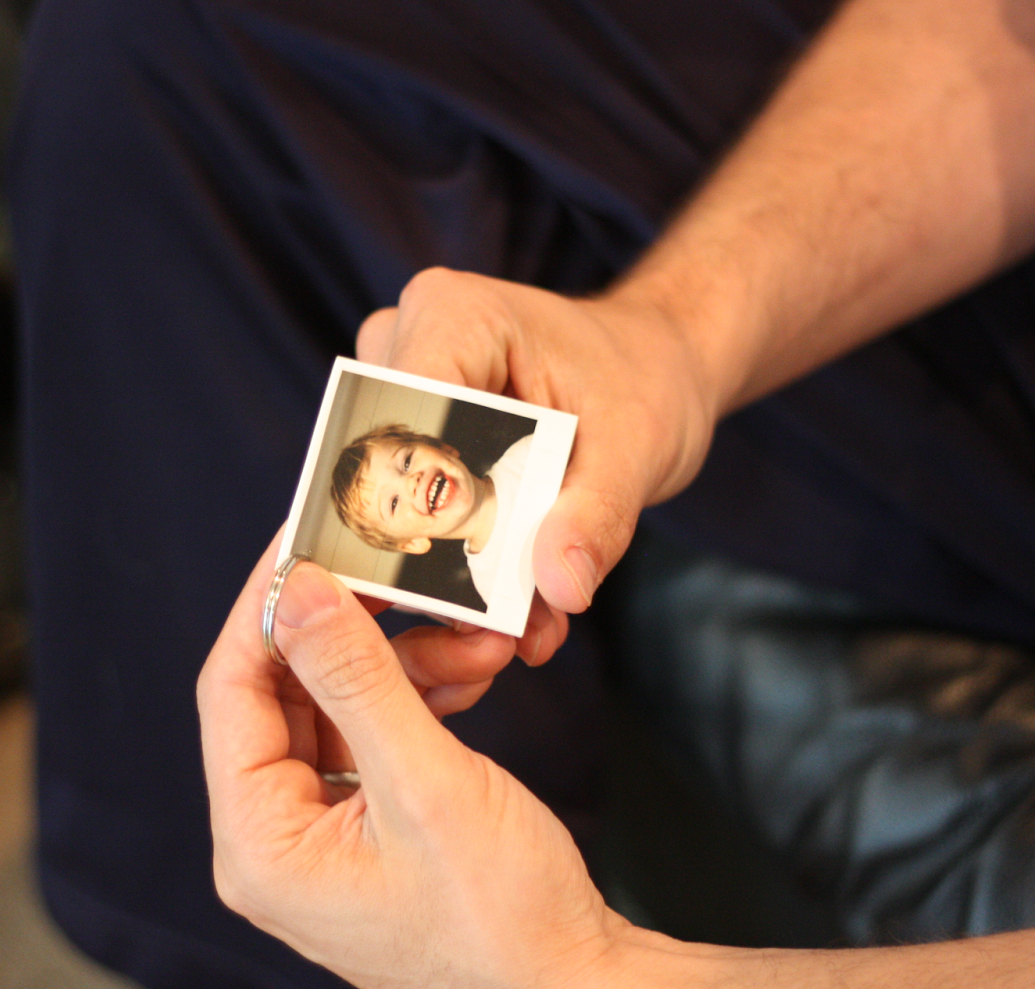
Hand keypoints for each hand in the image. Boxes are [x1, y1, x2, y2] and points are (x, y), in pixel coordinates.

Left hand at [198, 539, 636, 988]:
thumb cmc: (501, 922)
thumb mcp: (424, 784)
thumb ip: (357, 679)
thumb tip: (300, 591)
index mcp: (260, 844)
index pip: (232, 689)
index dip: (267, 605)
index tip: (306, 538)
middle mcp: (277, 843)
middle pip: (283, 695)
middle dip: (354, 632)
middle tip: (400, 574)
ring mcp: (323, 840)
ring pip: (336, 710)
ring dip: (400, 663)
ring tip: (471, 639)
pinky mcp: (370, 835)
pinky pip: (372, 740)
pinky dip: (416, 699)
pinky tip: (467, 675)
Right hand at [356, 268, 718, 659]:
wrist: (651, 369)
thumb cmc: (642, 382)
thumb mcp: (638, 450)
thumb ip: (597, 518)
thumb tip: (559, 589)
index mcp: (453, 317)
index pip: (403, 423)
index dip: (421, 509)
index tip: (458, 593)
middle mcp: (406, 342)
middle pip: (383, 468)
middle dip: (432, 555)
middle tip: (492, 625)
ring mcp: (401, 388)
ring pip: (389, 498)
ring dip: (446, 570)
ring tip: (518, 622)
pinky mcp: (410, 431)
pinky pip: (412, 507)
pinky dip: (458, 561)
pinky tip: (510, 605)